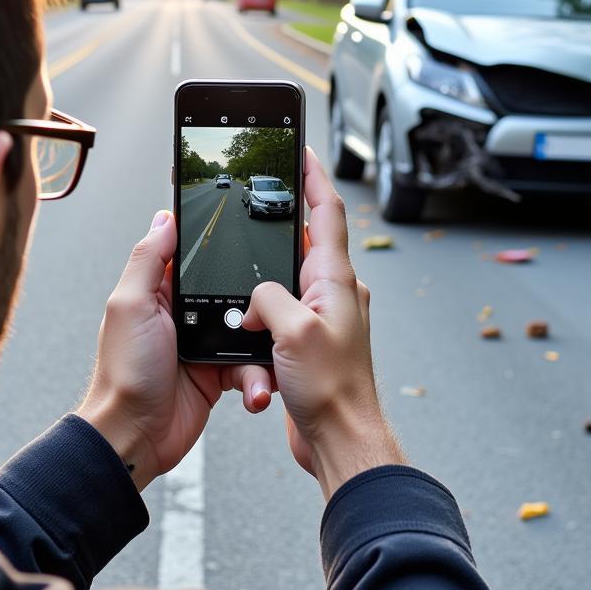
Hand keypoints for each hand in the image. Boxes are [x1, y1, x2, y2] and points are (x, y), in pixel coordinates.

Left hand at [77, 210, 273, 490]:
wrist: (136, 435)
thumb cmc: (124, 373)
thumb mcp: (130, 306)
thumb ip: (147, 260)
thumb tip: (164, 218)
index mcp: (160, 293)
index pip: (196, 259)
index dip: (221, 250)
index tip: (253, 240)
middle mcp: (184, 316)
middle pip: (233, 293)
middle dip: (256, 303)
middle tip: (269, 310)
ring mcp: (204, 346)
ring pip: (249, 331)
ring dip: (260, 348)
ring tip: (265, 359)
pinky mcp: (219, 375)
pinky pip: (250, 368)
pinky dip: (257, 379)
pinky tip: (255, 388)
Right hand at [243, 147, 404, 500]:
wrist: (341, 439)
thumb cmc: (331, 390)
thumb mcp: (294, 331)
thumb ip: (270, 298)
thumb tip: (257, 300)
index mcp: (335, 281)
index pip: (328, 213)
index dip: (313, 177)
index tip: (303, 150)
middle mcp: (333, 294)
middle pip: (308, 241)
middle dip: (285, 220)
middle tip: (265, 197)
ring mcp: (323, 318)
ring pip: (289, 279)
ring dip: (268, 275)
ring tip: (249, 273)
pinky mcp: (310, 342)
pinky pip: (283, 312)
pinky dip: (265, 309)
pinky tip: (250, 321)